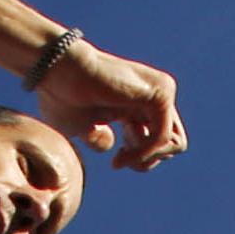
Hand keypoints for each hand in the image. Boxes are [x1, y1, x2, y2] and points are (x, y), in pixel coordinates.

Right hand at [33, 36, 183, 167]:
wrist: (58, 72)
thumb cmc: (61, 96)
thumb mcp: (82, 128)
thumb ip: (99, 138)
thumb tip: (110, 145)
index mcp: (137, 103)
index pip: (159, 144)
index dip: (140, 161)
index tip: (116, 161)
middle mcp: (153, 96)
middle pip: (173, 146)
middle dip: (147, 160)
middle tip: (121, 156)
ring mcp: (160, 91)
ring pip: (176, 144)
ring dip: (146, 157)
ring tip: (122, 152)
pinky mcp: (161, 93)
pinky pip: (164, 138)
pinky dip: (143, 153)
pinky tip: (122, 154)